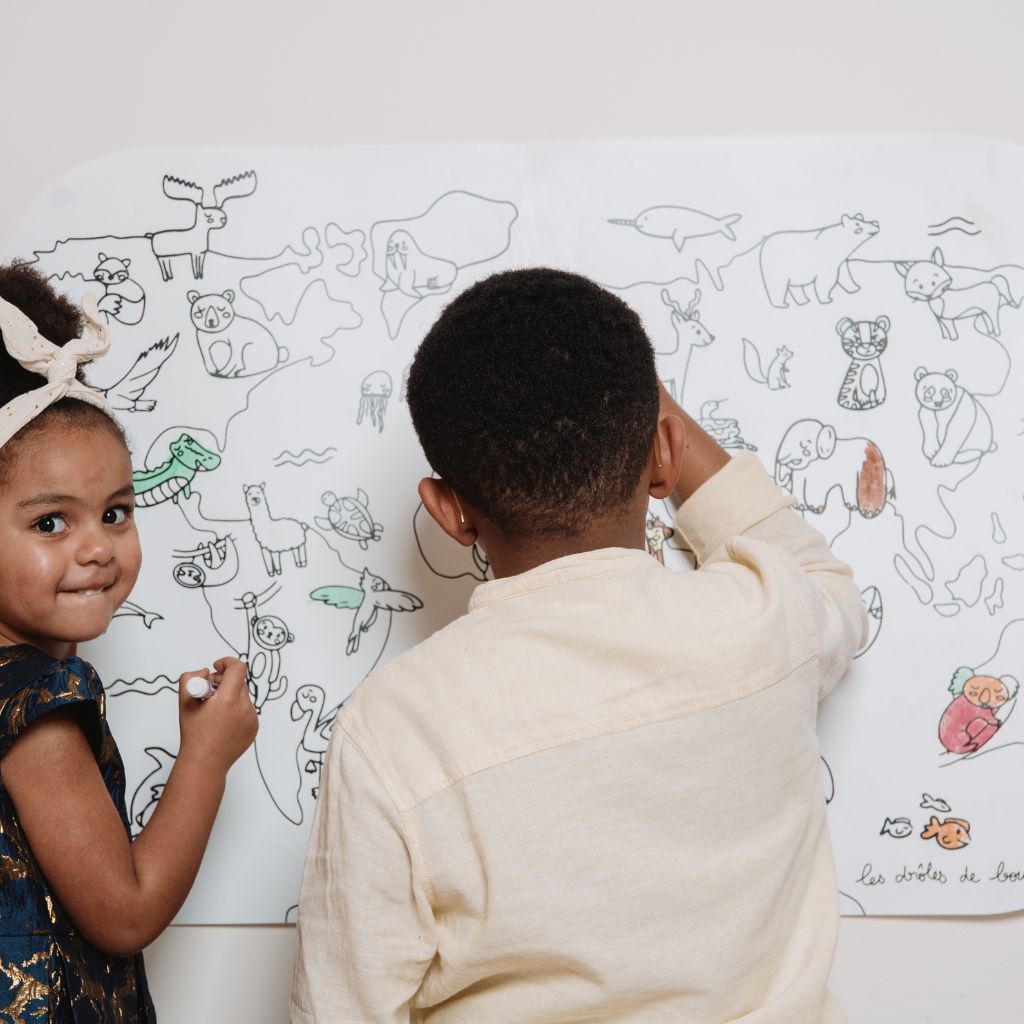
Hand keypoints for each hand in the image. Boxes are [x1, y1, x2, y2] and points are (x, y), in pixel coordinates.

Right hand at [178, 658, 257, 774]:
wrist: (205, 763)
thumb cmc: (194, 735)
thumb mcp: (185, 702)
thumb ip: (191, 678)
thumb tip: (206, 671)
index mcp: (228, 700)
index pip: (238, 668)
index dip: (227, 663)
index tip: (217, 667)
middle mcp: (244, 708)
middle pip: (239, 682)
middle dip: (224, 682)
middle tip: (209, 693)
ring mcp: (252, 718)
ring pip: (243, 696)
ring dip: (230, 696)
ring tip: (214, 711)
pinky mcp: (254, 727)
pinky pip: (247, 710)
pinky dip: (236, 710)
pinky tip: (222, 722)